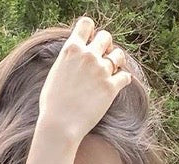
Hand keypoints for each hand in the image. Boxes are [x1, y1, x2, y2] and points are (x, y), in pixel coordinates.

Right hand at [38, 16, 131, 144]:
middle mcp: (88, 56)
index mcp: (71, 49)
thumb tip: (76, 58)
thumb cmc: (53, 104)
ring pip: (118, 54)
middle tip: (103, 59)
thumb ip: (68, 60)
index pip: (86, 24)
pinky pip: (125, 77)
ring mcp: (101, 71)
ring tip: (112, 72)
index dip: (91, 32)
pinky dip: (124, 80)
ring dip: (117, 61)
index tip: (90, 43)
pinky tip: (118, 85)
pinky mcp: (111, 88)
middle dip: (106, 46)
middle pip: (106, 36)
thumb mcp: (55, 73)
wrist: (60, 125)